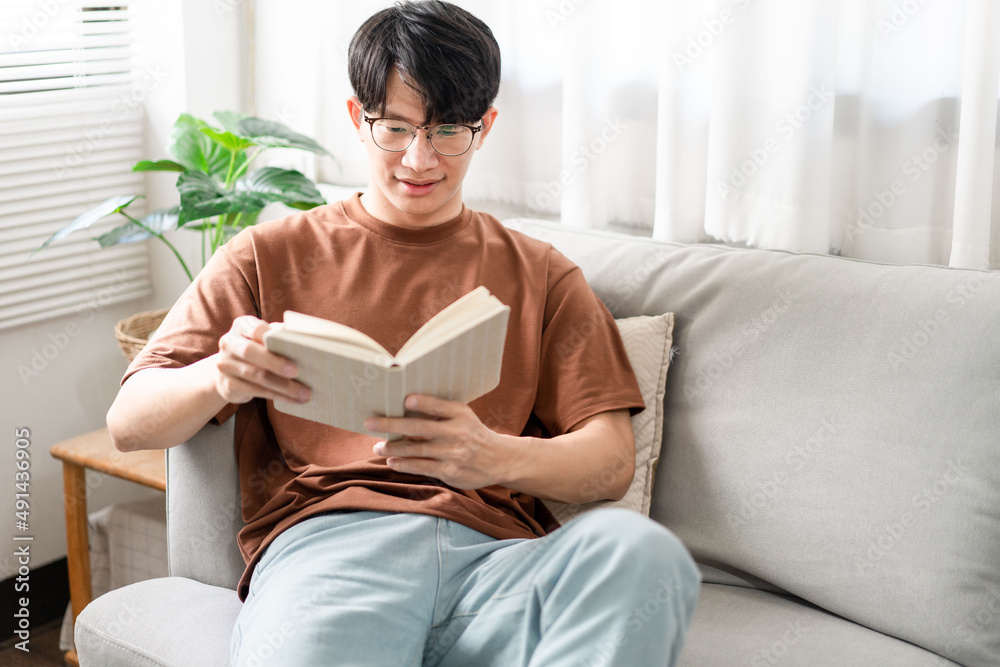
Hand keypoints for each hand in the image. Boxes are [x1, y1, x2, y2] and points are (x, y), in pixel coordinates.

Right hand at [212, 315, 310, 404]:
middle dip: (274, 362)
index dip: (271, 335)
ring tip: (304, 393)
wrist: (225, 375)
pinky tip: (294, 399)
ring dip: (283, 385)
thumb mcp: (262, 340)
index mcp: (240, 327)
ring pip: (256, 375)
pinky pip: (256, 391)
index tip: (291, 342)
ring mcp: (225, 365)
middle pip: (250, 351)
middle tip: (296, 371)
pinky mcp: (228, 385)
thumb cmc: (255, 352)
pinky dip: (278, 396)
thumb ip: (278, 335)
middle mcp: (229, 343)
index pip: (255, 328)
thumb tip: (303, 335)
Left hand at [366, 394, 515, 489]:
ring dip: (393, 449)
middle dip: (392, 425)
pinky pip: (422, 467)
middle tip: (370, 423)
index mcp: (461, 414)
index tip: (406, 400)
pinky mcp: (450, 471)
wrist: (498, 459)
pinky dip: (404, 465)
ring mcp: (453, 454)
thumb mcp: (464, 416)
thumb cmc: (473, 433)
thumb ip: (440, 411)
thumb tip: (404, 406)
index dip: (424, 403)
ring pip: (417, 450)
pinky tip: (391, 462)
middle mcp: (458, 433)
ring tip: (377, 447)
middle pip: (420, 428)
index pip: (439, 406)